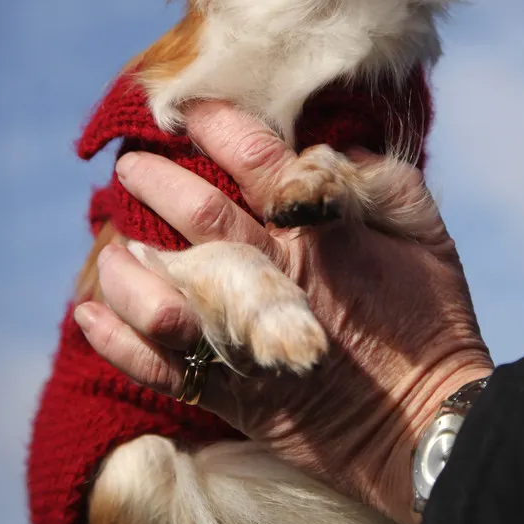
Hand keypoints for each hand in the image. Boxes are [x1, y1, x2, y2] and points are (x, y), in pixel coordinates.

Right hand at [75, 102, 492, 523]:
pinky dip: (124, 345)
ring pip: (172, 285)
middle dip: (164, 186)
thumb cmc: (430, 318)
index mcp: (303, 225)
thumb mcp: (418, 232)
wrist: (431, 415)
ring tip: (123, 252)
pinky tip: (93, 317)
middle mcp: (266, 267)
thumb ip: (372, 182)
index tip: (192, 108)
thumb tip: (317, 153)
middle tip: (134, 167)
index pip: (254, 162)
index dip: (224, 130)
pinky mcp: (230, 387)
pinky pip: (166, 364)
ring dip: (139, 271)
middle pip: (200, 215)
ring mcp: (242, 325)